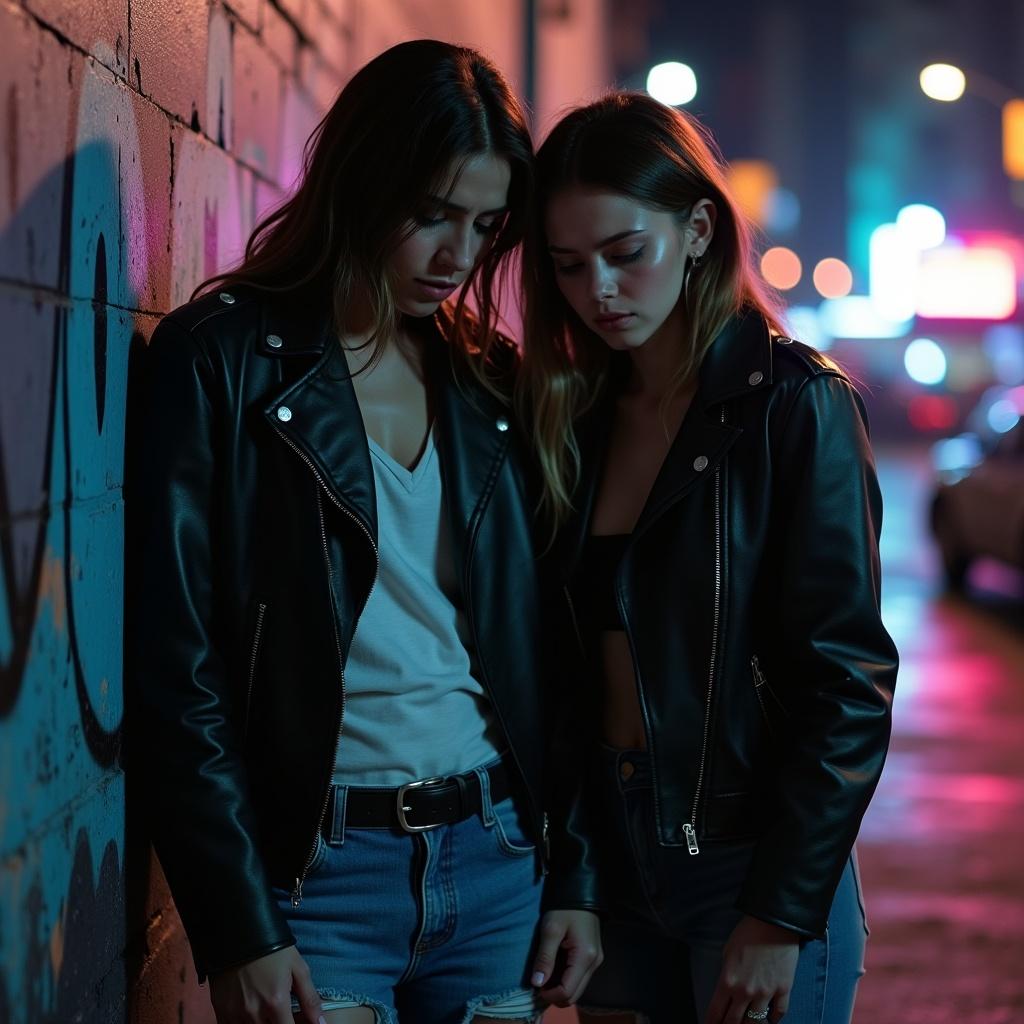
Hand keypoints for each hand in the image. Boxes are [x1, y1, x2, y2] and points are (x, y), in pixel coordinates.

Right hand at [209, 945, 324, 1023]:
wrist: (240, 931)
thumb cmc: (273, 949)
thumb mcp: (298, 968)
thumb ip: (310, 999)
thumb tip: (320, 1023)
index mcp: (276, 1002)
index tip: (295, 1020)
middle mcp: (254, 1013)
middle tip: (282, 1012)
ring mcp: (235, 1013)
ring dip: (263, 1023)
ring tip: (268, 1009)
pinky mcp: (221, 1010)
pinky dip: (244, 1023)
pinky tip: (252, 1011)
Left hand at [531, 908, 603, 1006]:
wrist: (580, 890)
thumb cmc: (565, 907)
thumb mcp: (551, 930)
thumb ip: (545, 958)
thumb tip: (536, 983)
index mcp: (585, 957)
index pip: (568, 992)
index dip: (550, 995)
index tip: (535, 987)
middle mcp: (594, 963)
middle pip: (574, 995)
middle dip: (555, 995)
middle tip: (538, 982)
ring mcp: (595, 960)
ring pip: (577, 988)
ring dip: (560, 988)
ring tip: (544, 974)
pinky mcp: (593, 956)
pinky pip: (579, 977)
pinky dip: (566, 979)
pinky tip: (554, 968)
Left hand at [705, 915, 799, 1023]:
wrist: (773, 923)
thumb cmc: (746, 933)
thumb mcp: (727, 952)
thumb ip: (727, 975)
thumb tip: (728, 990)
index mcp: (728, 981)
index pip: (716, 1012)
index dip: (711, 1023)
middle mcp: (745, 992)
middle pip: (734, 1021)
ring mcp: (766, 994)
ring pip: (756, 1022)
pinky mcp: (783, 990)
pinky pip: (779, 1013)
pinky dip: (773, 1019)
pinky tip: (770, 1019)